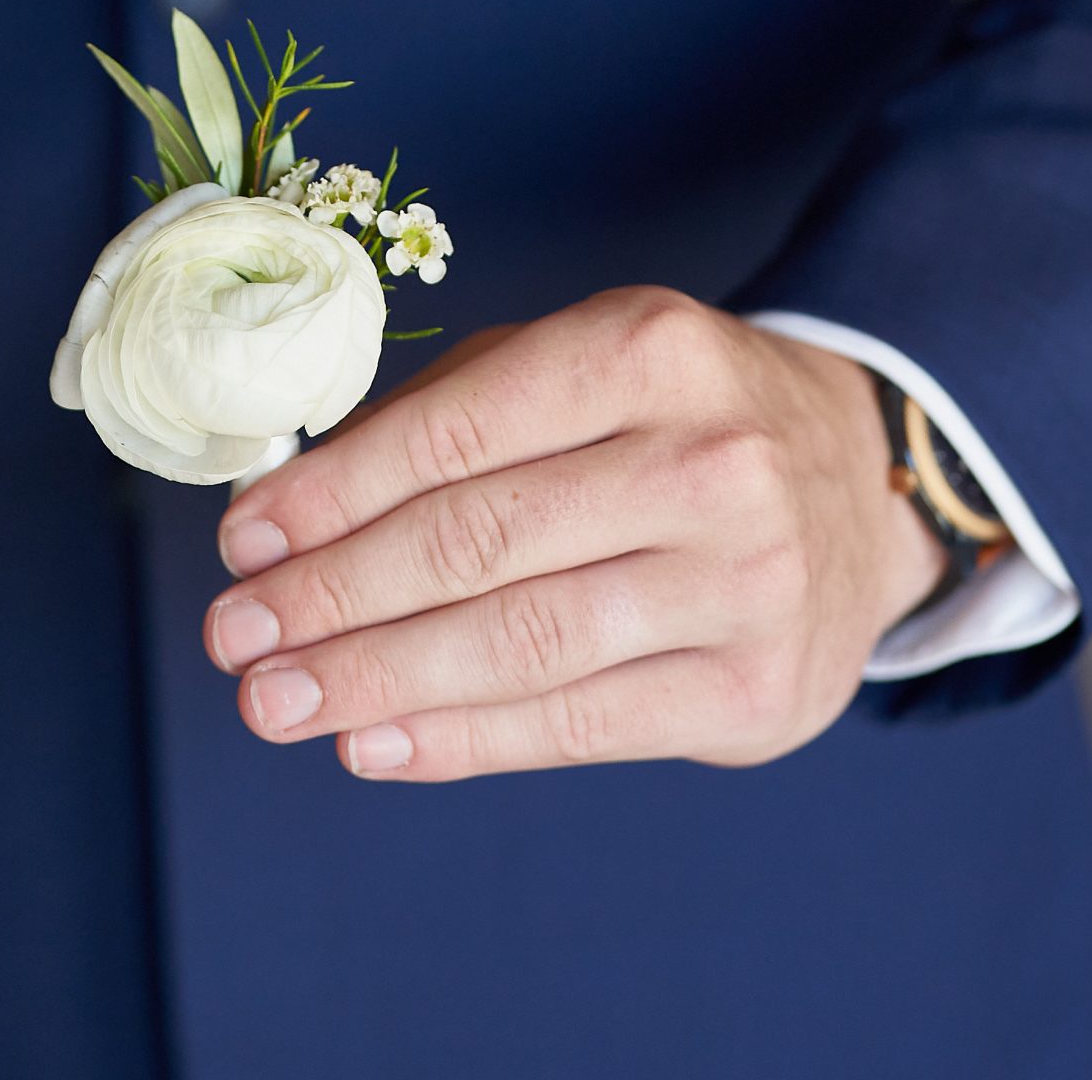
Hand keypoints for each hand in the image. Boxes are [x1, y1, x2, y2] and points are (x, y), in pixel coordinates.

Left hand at [205, 289, 945, 779]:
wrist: (857, 479)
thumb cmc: (671, 413)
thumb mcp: (579, 360)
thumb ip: (449, 414)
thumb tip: (292, 510)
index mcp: (647, 348)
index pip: (458, 435)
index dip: (334, 495)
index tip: (243, 540)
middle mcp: (706, 461)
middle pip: (477, 544)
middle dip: (333, 595)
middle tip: (234, 633)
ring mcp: (743, 583)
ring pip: (520, 644)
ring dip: (376, 680)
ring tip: (277, 701)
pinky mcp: (754, 692)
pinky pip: (578, 725)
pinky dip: (460, 741)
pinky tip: (374, 743)